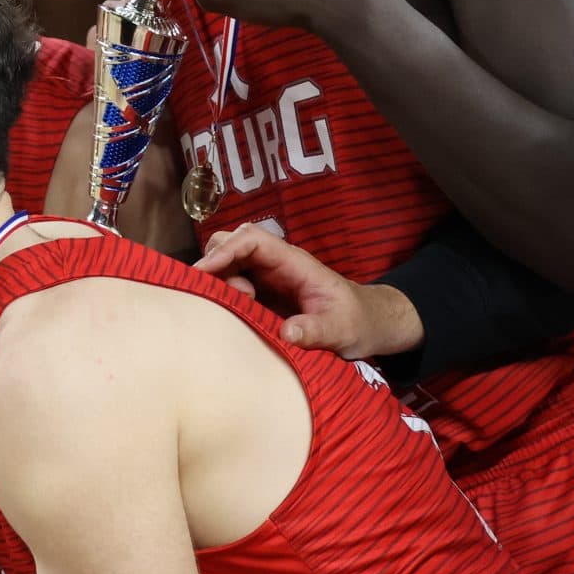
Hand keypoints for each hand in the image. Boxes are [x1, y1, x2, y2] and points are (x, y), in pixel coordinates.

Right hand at [194, 224, 422, 358]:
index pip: (254, 240)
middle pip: (233, 243)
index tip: (204, 271)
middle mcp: (277, 264)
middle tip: (219, 296)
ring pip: (228, 262)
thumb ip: (317, 331)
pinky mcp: (262, 294)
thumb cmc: (358, 321)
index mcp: (295, 263)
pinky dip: (221, 293)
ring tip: (230, 309)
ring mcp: (267, 278)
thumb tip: (286, 333)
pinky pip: (232, 283)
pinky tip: (225, 314)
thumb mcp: (342, 330)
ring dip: (218, 280)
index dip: (226, 250)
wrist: (369, 324)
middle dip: (216, 261)